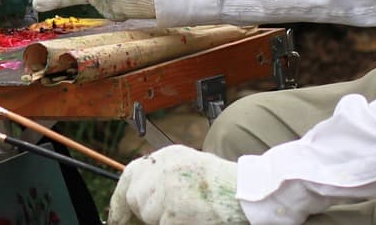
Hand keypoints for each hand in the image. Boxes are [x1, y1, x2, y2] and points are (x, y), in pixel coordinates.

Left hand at [108, 145, 245, 224]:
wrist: (260, 196)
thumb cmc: (231, 188)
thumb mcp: (193, 171)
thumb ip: (165, 179)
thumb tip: (136, 200)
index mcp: (169, 156)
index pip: (131, 175)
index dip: (121, 199)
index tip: (116, 217)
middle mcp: (164, 169)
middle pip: (136, 198)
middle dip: (147, 213)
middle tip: (170, 217)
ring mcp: (168, 190)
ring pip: (150, 216)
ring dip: (165, 221)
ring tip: (194, 215)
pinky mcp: (175, 212)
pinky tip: (198, 221)